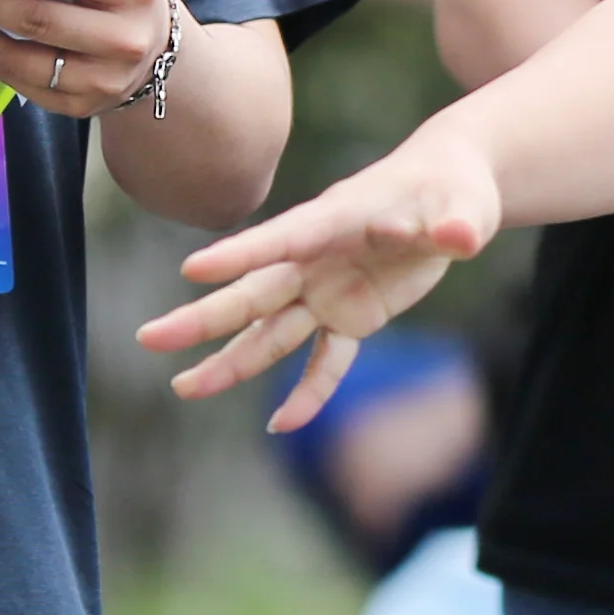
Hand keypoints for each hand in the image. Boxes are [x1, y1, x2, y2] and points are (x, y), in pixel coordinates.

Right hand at [144, 133, 509, 428]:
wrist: (450, 194)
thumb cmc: (452, 189)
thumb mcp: (463, 205)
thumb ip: (457, 224)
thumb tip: (462, 238)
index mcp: (336, 221)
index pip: (282, 238)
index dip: (240, 254)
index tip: (192, 270)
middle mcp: (318, 259)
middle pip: (254, 293)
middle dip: (204, 318)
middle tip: (150, 339)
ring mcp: (328, 290)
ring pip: (271, 331)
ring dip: (230, 361)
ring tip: (184, 388)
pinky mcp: (351, 317)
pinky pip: (325, 360)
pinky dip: (308, 392)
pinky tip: (281, 425)